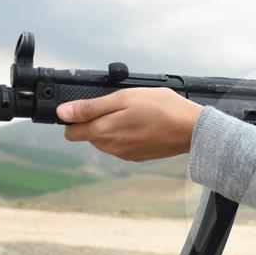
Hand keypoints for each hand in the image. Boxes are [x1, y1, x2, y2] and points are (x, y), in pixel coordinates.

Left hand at [57, 88, 203, 161]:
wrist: (192, 130)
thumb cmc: (161, 108)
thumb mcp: (123, 98)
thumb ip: (90, 107)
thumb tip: (63, 113)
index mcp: (103, 132)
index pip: (70, 132)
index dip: (76, 117)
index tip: (90, 106)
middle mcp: (110, 148)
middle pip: (88, 135)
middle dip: (96, 121)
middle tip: (119, 105)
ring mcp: (124, 154)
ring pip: (105, 140)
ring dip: (113, 127)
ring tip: (134, 113)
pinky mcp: (137, 156)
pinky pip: (122, 145)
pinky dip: (127, 135)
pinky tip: (142, 124)